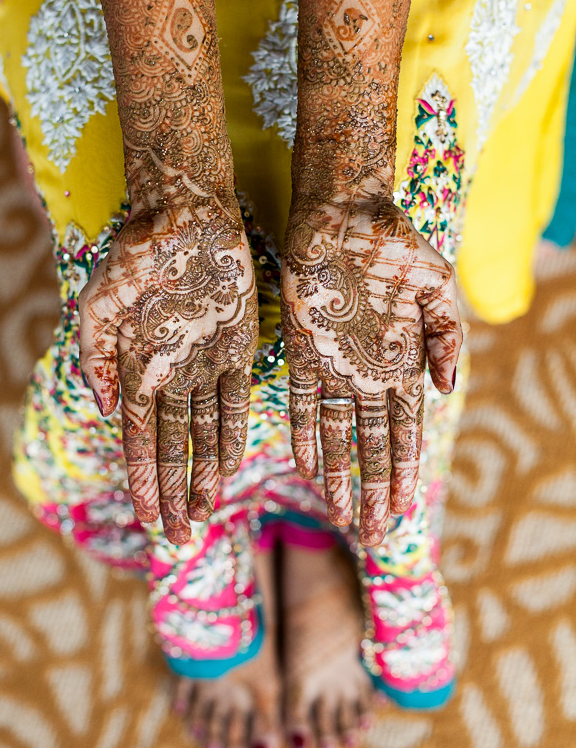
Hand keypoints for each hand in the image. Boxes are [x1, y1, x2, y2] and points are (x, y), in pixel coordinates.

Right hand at [79, 181, 257, 545]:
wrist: (184, 215)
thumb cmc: (136, 255)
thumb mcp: (101, 304)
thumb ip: (97, 357)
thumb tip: (105, 410)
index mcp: (135, 368)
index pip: (139, 441)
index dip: (144, 482)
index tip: (148, 523)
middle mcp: (170, 375)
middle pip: (172, 449)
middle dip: (173, 494)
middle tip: (178, 540)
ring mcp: (205, 365)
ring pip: (204, 436)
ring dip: (203, 476)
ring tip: (204, 517)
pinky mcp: (240, 349)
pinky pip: (237, 403)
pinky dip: (232, 438)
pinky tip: (230, 470)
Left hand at [281, 190, 461, 546]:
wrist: (345, 214)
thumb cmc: (395, 247)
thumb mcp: (437, 290)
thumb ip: (447, 339)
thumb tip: (446, 390)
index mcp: (402, 364)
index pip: (404, 432)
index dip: (404, 471)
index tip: (405, 509)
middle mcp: (366, 374)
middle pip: (371, 445)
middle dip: (374, 488)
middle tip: (375, 533)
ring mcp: (332, 367)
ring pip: (336, 434)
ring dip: (339, 474)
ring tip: (342, 515)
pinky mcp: (300, 352)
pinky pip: (300, 403)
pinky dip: (304, 435)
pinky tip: (307, 468)